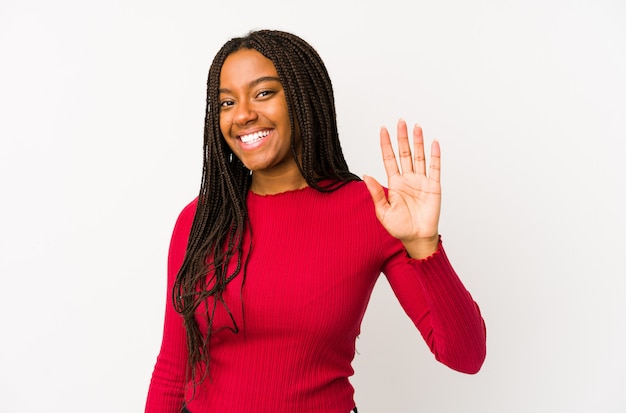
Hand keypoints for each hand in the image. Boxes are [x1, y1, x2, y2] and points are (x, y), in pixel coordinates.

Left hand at [363, 119, 440, 258]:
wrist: (416, 238)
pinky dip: (435, 156)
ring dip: (418, 142)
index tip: (383, 130)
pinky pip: (435, 168)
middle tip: (400, 121)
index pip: (389, 159)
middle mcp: (408, 179)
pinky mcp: (433, 187)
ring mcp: (421, 181)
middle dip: (402, 137)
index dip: (386, 144)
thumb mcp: (383, 211)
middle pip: (404, 153)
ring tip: (416, 127)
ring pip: (419, 157)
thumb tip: (366, 175)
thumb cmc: (399, 227)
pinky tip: (434, 143)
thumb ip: (375, 193)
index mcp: (394, 183)